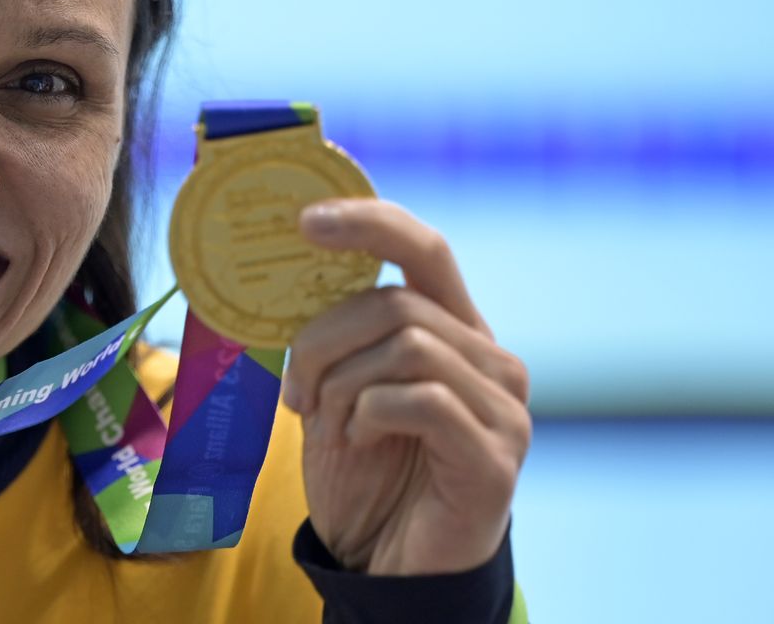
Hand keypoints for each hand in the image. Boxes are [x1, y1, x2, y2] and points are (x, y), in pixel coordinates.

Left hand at [280, 198, 530, 575]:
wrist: (391, 567)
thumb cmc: (365, 476)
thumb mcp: (336, 393)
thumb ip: (333, 340)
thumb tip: (285, 276)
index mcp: (453, 331)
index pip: (423, 249)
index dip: (369, 222)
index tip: (306, 220)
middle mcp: (490, 359)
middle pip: (395, 303)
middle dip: (322, 341)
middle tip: (295, 393)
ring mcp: (502, 407)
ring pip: (407, 344)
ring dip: (342, 384)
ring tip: (328, 425)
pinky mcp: (496, 456)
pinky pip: (420, 399)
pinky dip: (370, 414)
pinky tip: (359, 441)